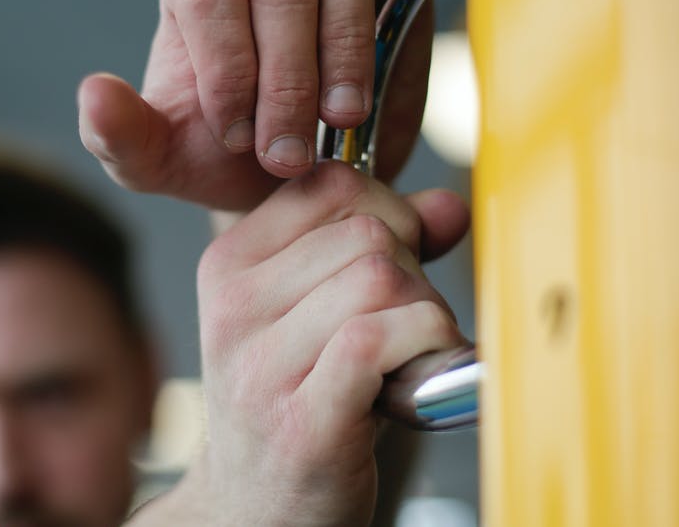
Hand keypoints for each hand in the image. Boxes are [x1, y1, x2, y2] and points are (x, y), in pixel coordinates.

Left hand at [78, 0, 433, 211]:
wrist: (298, 175)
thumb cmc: (223, 155)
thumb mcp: (161, 162)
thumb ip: (119, 135)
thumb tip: (94, 92)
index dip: (228, 67)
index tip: (239, 139)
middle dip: (285, 77)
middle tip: (288, 155)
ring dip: (342, 49)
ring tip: (340, 122)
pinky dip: (390, 0)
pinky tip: (377, 77)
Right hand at [130, 162, 469, 524]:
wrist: (257, 510)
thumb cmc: (296, 403)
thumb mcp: (320, 312)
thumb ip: (382, 250)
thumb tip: (449, 205)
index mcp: (230, 266)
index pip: (330, 184)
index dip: (389, 211)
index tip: (396, 259)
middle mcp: (236, 309)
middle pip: (369, 233)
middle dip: (414, 272)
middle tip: (405, 324)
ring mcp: (263, 366)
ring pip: (381, 280)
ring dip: (424, 317)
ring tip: (409, 357)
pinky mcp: (304, 420)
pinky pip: (380, 339)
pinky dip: (422, 350)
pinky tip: (414, 380)